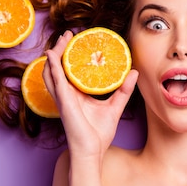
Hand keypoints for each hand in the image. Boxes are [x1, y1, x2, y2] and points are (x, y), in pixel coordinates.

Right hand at [42, 31, 138, 159]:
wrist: (92, 151)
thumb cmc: (100, 133)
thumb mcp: (115, 106)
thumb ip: (124, 89)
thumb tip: (134, 72)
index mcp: (76, 94)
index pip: (70, 71)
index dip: (71, 55)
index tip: (79, 40)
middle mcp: (66, 94)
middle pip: (58, 67)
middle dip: (61, 49)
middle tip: (69, 34)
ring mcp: (62, 98)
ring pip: (51, 71)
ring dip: (55, 54)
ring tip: (62, 40)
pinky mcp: (63, 102)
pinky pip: (55, 81)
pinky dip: (52, 66)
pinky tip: (53, 55)